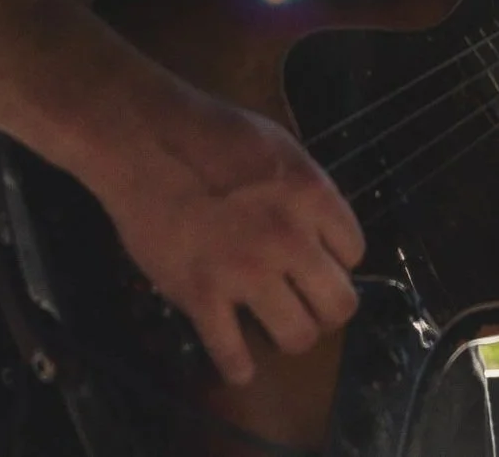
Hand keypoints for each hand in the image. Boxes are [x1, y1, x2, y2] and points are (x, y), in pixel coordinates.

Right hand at [83, 94, 362, 388]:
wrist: (143, 140)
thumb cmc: (210, 131)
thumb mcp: (280, 146)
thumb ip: (306, 190)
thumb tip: (319, 224)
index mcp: (313, 197)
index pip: (355, 252)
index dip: (337, 260)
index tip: (320, 262)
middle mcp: (290, 240)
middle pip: (340, 304)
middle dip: (327, 309)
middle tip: (308, 304)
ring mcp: (246, 272)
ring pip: (297, 336)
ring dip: (291, 337)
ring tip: (277, 328)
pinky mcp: (201, 295)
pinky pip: (230, 352)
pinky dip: (237, 366)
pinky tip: (239, 368)